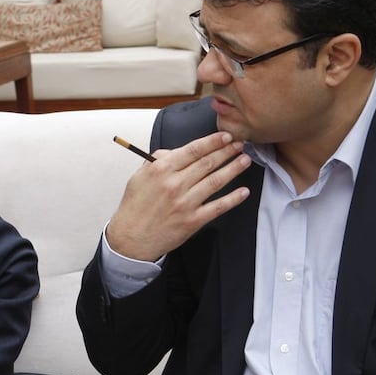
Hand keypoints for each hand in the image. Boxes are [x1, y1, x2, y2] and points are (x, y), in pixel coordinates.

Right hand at [106, 132, 251, 260]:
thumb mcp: (139, 176)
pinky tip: (243, 191)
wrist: (131, 238)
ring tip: (245, 160)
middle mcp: (174, 184)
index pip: (193, 150)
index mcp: (161, 170)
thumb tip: (177, 151)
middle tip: (240, 144)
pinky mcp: (192, 221)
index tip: (226, 136)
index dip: (213, 141)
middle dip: (227, 151)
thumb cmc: (135, 207)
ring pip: (215, 181)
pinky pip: (217, 207)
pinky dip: (233, 198)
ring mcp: (185, 203)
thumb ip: (158, 160)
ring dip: (233, 169)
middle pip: (207, 163)